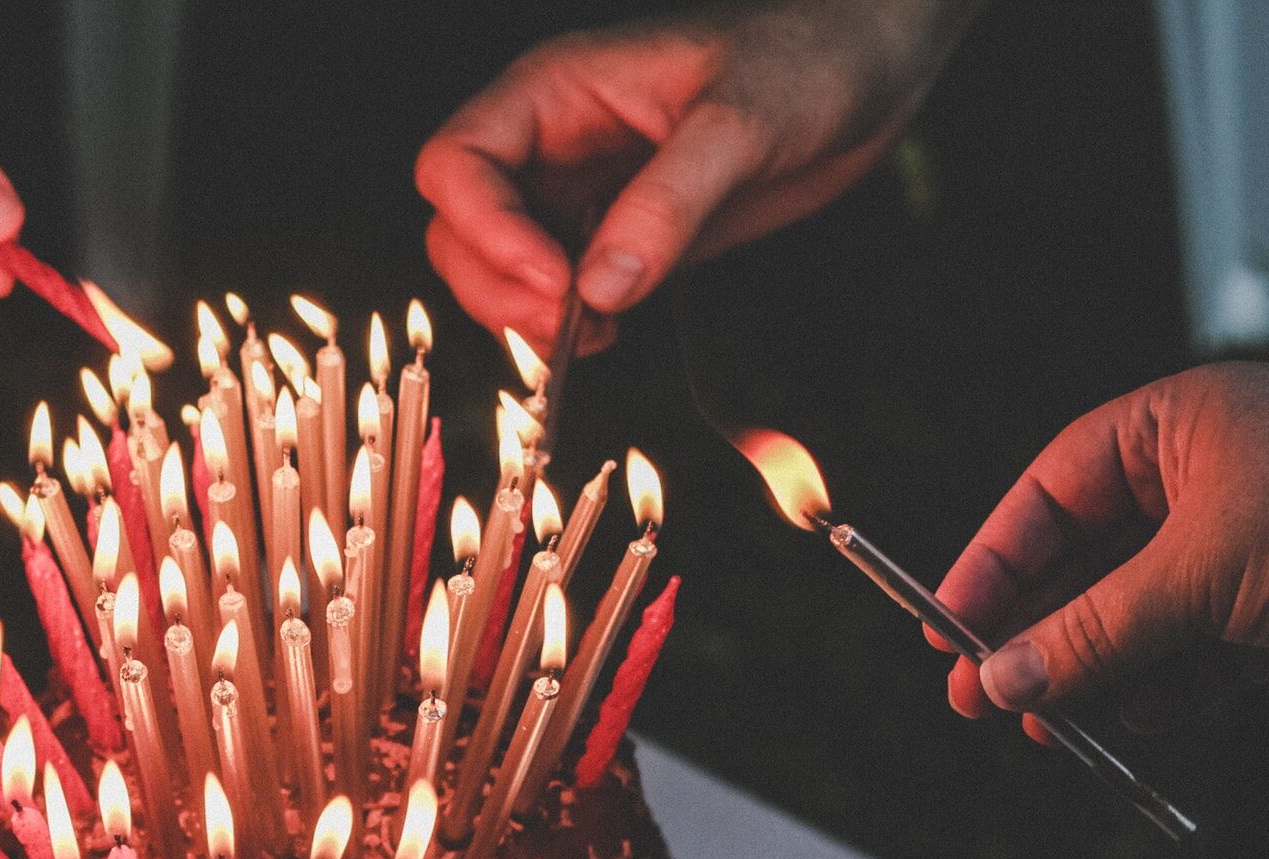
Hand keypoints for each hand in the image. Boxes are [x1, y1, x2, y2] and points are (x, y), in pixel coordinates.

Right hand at [416, 0, 980, 347]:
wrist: (867, 73)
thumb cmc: (807, 60)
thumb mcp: (742, 123)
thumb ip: (668, 203)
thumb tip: (600, 287)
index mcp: (556, 92)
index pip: (457, 164)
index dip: (485, 230)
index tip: (554, 278)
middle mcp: (552, 146)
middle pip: (458, 230)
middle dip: (497, 287)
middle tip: (567, 322)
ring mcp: (580, 197)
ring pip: (494, 271)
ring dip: (524, 317)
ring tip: (594, 331)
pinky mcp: (616, 240)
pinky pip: (555, 294)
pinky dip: (564, 327)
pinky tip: (611, 328)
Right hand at [935, 364, 1268, 737]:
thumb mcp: (1209, 571)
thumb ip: (1099, 627)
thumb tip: (1007, 676)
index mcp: (1184, 427)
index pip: (1054, 491)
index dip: (994, 560)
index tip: (950, 626)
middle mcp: (1211, 480)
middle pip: (1089, 561)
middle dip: (1038, 633)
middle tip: (981, 694)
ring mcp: (1250, 548)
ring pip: (1140, 615)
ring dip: (1094, 673)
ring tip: (1050, 723)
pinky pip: (1198, 652)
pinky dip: (1164, 692)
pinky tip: (1134, 722)